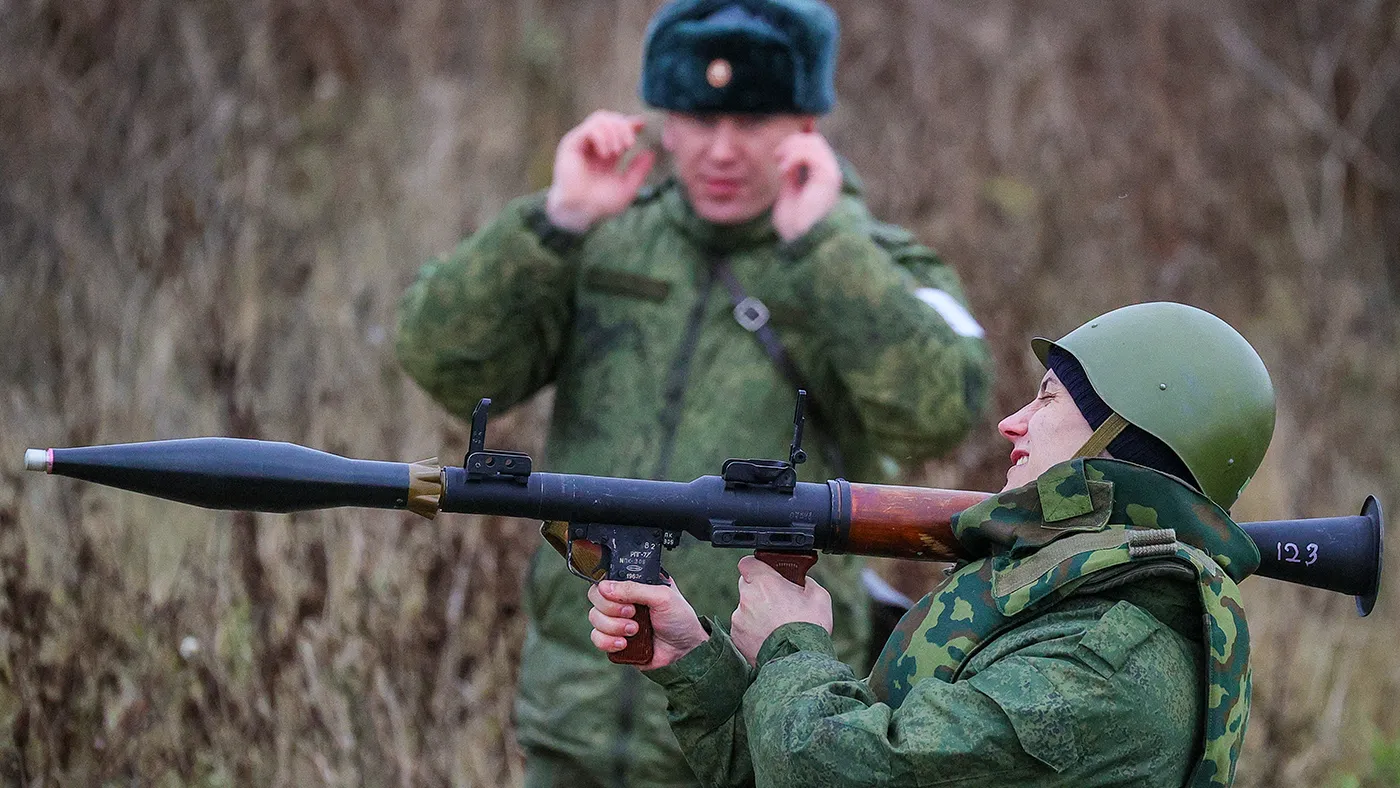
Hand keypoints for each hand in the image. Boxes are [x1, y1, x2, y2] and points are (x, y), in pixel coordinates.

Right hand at [545, 111, 657, 231]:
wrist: (581, 213)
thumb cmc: (601, 204)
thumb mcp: (627, 187)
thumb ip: (639, 170)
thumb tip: (651, 153)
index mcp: (606, 153)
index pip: (618, 128)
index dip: (630, 123)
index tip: (642, 125)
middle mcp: (593, 146)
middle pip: (610, 118)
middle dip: (624, 127)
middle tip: (629, 145)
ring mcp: (581, 143)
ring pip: (600, 118)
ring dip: (614, 132)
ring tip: (617, 151)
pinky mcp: (571, 145)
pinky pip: (589, 128)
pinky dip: (602, 137)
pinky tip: (606, 154)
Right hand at [588, 578, 708, 669]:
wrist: (685, 651)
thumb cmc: (680, 620)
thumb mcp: (662, 596)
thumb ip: (634, 589)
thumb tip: (605, 586)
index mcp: (633, 586)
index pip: (606, 580)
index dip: (608, 590)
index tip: (622, 599)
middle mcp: (622, 601)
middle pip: (595, 599)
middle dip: (613, 610)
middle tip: (633, 614)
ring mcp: (617, 621)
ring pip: (594, 619)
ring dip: (614, 627)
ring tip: (635, 631)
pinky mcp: (614, 641)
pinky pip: (596, 638)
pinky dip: (608, 642)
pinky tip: (625, 643)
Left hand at [730, 555, 832, 664]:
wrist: (797, 660)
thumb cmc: (809, 627)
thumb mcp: (819, 596)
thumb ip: (804, 582)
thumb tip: (799, 580)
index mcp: (764, 582)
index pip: (748, 563)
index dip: (757, 567)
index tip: (765, 573)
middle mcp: (747, 597)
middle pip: (746, 586)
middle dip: (759, 591)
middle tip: (776, 602)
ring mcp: (739, 618)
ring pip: (745, 609)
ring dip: (756, 614)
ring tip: (775, 627)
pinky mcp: (736, 638)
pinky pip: (742, 629)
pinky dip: (752, 632)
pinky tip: (768, 638)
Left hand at [770, 132, 841, 241]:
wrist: (800, 241)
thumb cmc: (794, 224)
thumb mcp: (789, 192)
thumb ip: (791, 174)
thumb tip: (787, 155)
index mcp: (822, 176)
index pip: (814, 145)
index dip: (795, 143)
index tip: (778, 156)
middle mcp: (830, 173)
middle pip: (815, 139)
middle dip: (793, 143)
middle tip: (777, 158)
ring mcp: (831, 174)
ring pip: (814, 142)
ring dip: (792, 149)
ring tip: (780, 166)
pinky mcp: (827, 178)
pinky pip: (811, 154)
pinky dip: (794, 157)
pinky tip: (784, 171)